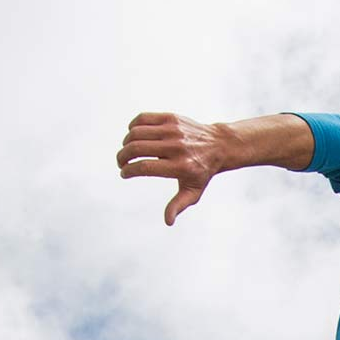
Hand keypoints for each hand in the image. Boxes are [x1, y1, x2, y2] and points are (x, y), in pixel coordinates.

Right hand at [116, 111, 230, 223]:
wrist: (218, 145)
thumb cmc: (202, 172)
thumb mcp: (193, 192)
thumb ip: (178, 205)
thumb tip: (168, 221)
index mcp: (180, 166)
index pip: (145, 167)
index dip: (129, 170)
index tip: (124, 173)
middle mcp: (176, 146)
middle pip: (136, 148)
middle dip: (122, 157)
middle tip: (121, 163)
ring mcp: (173, 130)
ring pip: (136, 132)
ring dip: (126, 142)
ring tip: (127, 151)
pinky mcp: (171, 117)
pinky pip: (143, 118)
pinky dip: (133, 126)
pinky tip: (133, 135)